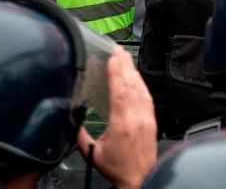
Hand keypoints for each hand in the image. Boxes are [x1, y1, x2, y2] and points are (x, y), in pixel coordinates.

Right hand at [77, 48, 157, 188]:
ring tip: (126, 58)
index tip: (113, 56)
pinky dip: (141, 84)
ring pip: (141, 89)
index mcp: (123, 123)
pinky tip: (136, 78)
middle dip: (125, 65)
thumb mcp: (93, 151)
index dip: (117, 71)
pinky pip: (147, 96)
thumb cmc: (117, 168)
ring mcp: (147, 117)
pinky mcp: (152, 120)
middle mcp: (138, 117)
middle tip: (119, 50)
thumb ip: (81, 133)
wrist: (141, 178)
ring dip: (133, 72)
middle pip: (132, 85)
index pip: (120, 90)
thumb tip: (73, 115)